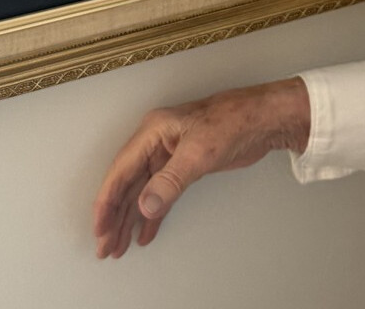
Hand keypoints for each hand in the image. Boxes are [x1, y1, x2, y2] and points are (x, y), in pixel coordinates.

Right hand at [92, 77, 311, 258]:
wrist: (264, 119)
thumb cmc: (234, 122)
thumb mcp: (199, 152)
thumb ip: (170, 181)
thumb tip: (145, 207)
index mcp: (152, 131)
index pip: (120, 171)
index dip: (106, 202)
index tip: (100, 228)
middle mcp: (156, 142)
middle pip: (127, 184)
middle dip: (115, 217)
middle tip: (106, 246)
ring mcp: (170, 154)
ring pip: (142, 191)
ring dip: (130, 219)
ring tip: (119, 246)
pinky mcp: (185, 166)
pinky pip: (161, 193)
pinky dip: (153, 214)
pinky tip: (146, 233)